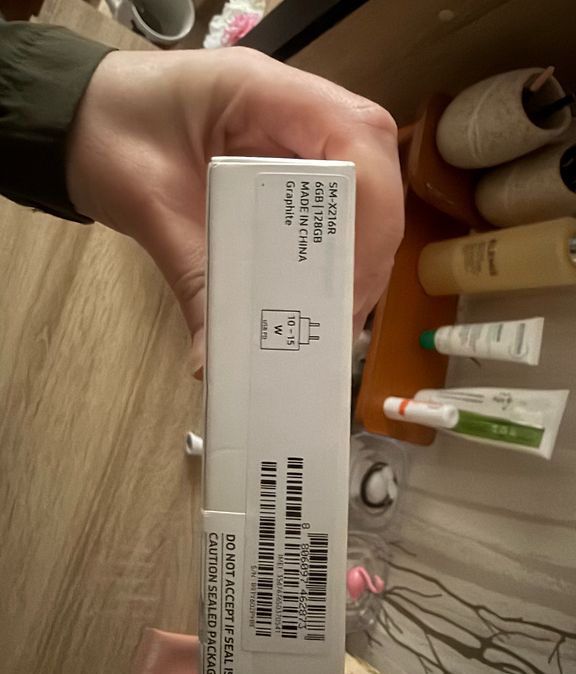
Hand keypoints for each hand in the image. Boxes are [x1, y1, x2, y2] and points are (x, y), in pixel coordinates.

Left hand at [66, 47, 402, 370]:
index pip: (356, 141)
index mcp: (265, 91)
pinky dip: (331, 256)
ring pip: (364, 196)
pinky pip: (335, 207)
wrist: (83, 121)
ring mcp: (302, 135)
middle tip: (337, 323)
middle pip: (373, 176)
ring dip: (353, 261)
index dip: (367, 218)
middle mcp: (300, 107)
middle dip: (364, 255)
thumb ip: (192, 280)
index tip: (342, 291)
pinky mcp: (293, 164)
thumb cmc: (108, 139)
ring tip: (328, 322)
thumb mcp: (146, 207)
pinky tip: (312, 297)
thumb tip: (212, 364)